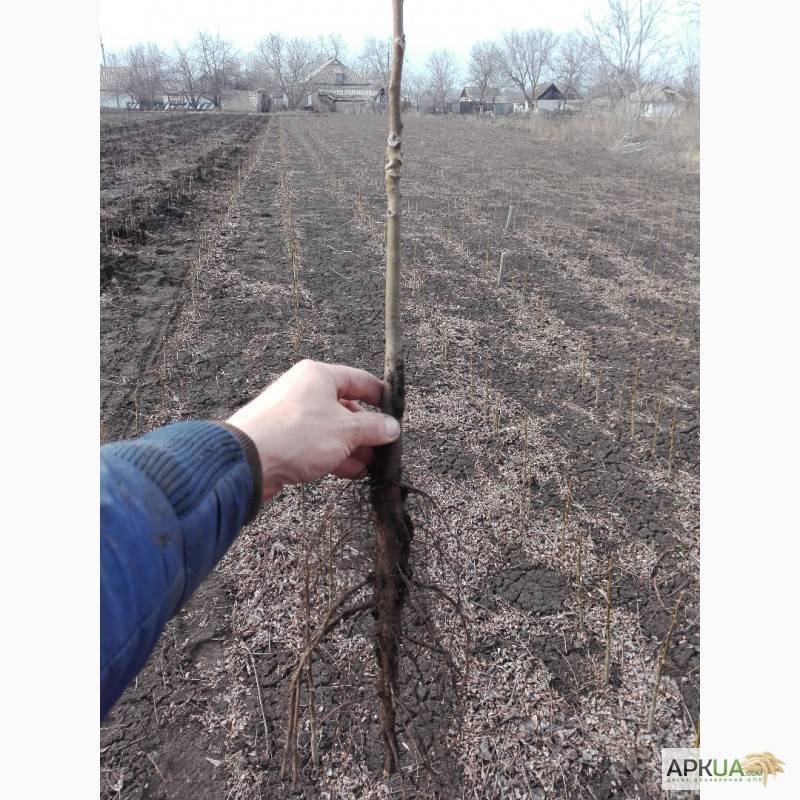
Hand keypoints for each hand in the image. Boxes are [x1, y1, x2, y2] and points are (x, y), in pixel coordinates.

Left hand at [227, 359, 399, 500]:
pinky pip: (316, 443)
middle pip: (345, 407)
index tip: (395, 415)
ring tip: (371, 466)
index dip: (381, 398)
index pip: (359, 380)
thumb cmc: (297, 435)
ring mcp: (292, 415)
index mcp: (318, 376)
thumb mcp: (346, 430)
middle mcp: (304, 390)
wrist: (247, 460)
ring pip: (331, 428)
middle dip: (366, 430)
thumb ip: (373, 427)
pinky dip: (334, 455)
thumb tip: (392, 428)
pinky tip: (351, 472)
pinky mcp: (283, 438)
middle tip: (384, 448)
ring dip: (353, 447)